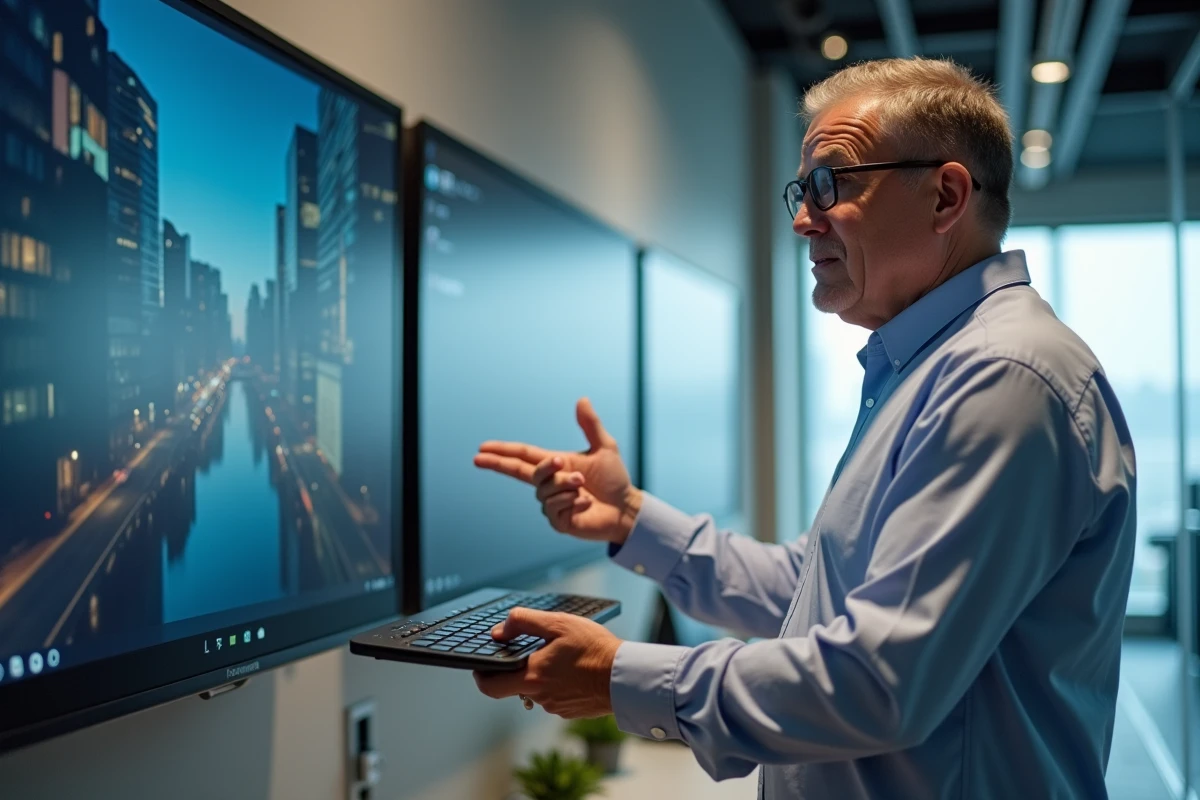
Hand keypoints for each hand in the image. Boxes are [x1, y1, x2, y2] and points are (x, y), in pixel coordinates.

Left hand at [473, 608, 621, 718]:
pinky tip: (576, 671)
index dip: (481, 676)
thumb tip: (499, 631)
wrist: (625, 677)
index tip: (481, 665)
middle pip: (516, 685)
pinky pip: (557, 697)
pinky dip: (560, 684)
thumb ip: (524, 622)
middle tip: (533, 652)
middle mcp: (540, 696)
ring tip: (564, 657)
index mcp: (531, 676)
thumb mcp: (558, 624)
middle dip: (520, 669)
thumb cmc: (594, 649)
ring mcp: (556, 707)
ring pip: (539, 690)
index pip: (490, 686)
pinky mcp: (571, 712)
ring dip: (544, 675)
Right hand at [474, 398, 642, 544]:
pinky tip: (588, 502)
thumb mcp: (605, 447)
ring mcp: (552, 504)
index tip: (481, 450)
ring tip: (584, 485)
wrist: (627, 508)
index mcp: (555, 465)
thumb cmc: (615, 479)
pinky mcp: (559, 522)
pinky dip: (574, 502)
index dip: (501, 454)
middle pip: (528, 473)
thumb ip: (591, 425)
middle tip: (560, 463)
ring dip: (566, 486)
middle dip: (542, 470)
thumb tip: (582, 399)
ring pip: (545, 491)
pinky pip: (555, 509)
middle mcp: (549, 484)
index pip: (521, 457)